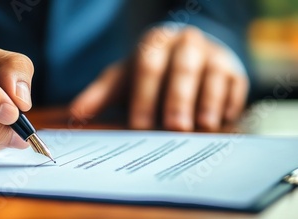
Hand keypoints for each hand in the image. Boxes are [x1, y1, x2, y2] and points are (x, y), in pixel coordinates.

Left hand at [70, 26, 248, 131]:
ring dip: (209, 102)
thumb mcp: (124, 78)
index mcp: (155, 43)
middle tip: (176, 128)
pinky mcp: (234, 69)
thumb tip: (76, 113)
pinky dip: (231, 104)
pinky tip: (224, 122)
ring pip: (214, 75)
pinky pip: (236, 85)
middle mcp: (186, 43)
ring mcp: (213, 54)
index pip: (148, 67)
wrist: (185, 53)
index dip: (144, 96)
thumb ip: (101, 95)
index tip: (139, 126)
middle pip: (183, 69)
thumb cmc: (149, 72)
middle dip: (179, 99)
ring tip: (203, 127)